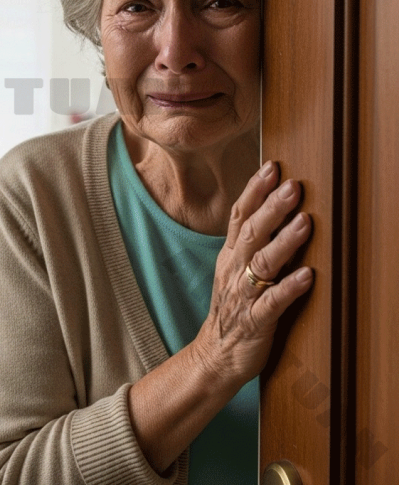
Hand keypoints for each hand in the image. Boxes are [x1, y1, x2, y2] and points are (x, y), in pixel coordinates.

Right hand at [193, 162, 313, 388]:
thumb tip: (274, 210)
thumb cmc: (232, 309)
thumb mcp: (234, 271)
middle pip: (251, 233)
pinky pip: (272, 303)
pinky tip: (307, 276)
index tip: (272, 167)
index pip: (239, 216)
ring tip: (305, 222)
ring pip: (263, 263)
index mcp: (229, 256)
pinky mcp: (256, 322)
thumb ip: (250, 243)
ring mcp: (244, 295)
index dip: (254, 191)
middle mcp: (234, 270)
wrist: (215, 355)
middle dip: (272, 207)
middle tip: (292, 185)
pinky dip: (289, 288)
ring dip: (284, 242)